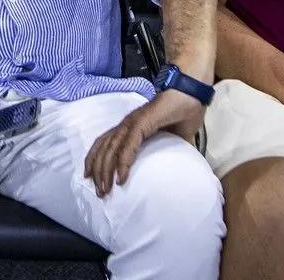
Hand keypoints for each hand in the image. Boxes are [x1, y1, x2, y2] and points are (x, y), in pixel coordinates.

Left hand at [84, 90, 203, 196]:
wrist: (192, 92)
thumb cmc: (183, 113)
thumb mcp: (175, 139)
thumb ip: (171, 153)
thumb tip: (181, 171)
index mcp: (131, 127)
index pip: (105, 143)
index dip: (95, 160)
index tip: (91, 178)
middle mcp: (127, 124)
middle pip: (103, 148)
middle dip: (97, 171)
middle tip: (99, 192)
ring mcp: (133, 122)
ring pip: (111, 147)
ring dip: (105, 170)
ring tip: (106, 189)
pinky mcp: (143, 122)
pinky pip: (128, 144)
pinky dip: (122, 161)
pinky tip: (121, 177)